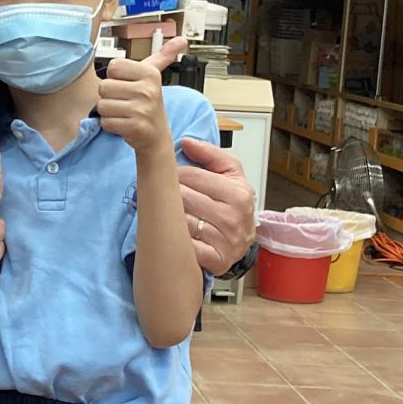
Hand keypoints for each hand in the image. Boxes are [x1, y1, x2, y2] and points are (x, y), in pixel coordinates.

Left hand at [97, 39, 184, 153]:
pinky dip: (111, 124)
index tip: (126, 84)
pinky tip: (124, 123)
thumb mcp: (154, 76)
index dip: (115, 77)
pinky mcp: (135, 127)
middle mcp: (147, 90)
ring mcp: (142, 109)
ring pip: (102, 105)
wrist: (157, 135)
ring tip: (124, 112)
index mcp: (150, 74)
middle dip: (109, 96)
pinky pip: (106, 122)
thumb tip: (181, 40)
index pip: (113, 66)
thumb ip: (162, 56)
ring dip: (109, 111)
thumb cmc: (149, 103)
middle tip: (124, 101)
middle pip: (104, 86)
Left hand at [176, 136, 254, 273]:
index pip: (191, 176)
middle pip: (183, 198)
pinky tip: (174, 234)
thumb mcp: (231, 174)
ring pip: (180, 222)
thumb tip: (186, 142)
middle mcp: (233, 217)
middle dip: (167, 195)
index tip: (166, 177)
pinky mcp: (217, 261)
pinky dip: (176, 240)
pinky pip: (185, 247)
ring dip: (167, 217)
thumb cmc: (233, 204)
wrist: (243, 240)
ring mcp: (226, 241)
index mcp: (238, 193)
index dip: (174, 174)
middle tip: (159, 195)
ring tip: (165, 213)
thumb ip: (211, 154)